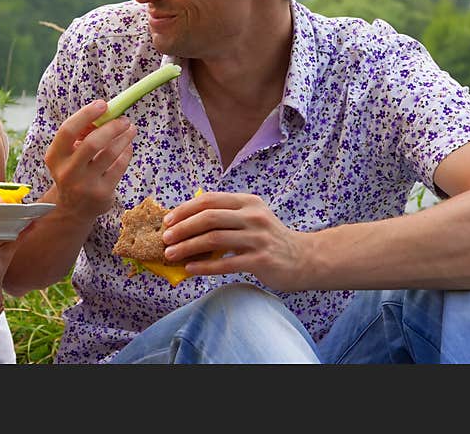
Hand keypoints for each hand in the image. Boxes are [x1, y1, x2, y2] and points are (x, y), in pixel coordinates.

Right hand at [44, 100, 135, 220]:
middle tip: (123, 119)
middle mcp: (67, 172)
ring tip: (130, 129)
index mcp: (55, 157)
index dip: (86, 114)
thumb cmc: (72, 172)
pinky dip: (126, 152)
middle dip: (112, 127)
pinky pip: (119, 166)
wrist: (71, 209)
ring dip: (124, 137)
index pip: (68, 130)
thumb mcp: (67, 155)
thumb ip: (80, 135)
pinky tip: (128, 146)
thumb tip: (105, 113)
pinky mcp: (102, 193)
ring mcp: (85, 184)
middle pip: (92, 143)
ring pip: (110, 154)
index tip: (102, 104)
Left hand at [161, 191, 311, 290]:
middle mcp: (253, 216)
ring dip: (188, 247)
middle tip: (165, 239)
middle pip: (209, 217)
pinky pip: (225, 263)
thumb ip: (225, 216)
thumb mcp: (251, 218)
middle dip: (182, 228)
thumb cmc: (269, 238)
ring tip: (171, 255)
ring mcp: (258, 238)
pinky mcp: (261, 260)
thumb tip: (184, 223)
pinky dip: (204, 266)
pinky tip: (190, 269)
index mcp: (247, 202)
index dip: (185, 209)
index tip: (167, 221)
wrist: (305, 258)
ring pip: (214, 239)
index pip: (209, 200)